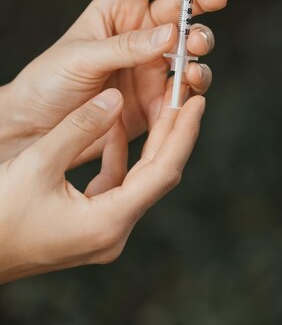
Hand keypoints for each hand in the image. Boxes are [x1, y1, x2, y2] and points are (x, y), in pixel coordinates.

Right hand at [0, 87, 204, 282]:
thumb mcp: (37, 163)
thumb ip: (79, 128)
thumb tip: (115, 99)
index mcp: (108, 222)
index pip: (163, 171)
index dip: (183, 133)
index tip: (197, 102)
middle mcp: (113, 232)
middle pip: (157, 174)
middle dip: (173, 132)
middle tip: (187, 95)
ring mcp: (102, 232)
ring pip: (138, 179)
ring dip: (147, 143)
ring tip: (159, 106)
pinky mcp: (89, 226)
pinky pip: (116, 186)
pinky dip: (119, 157)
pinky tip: (114, 133)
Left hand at [2, 0, 225, 163]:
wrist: (38, 130)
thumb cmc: (49, 81)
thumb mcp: (81, 56)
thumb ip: (126, 46)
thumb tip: (171, 33)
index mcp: (118, 7)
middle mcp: (142, 31)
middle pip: (182, 6)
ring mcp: (153, 63)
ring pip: (192, 44)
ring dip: (201, 41)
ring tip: (195, 51)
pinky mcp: (159, 97)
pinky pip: (187, 86)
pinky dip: (196, 84)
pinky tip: (189, 85)